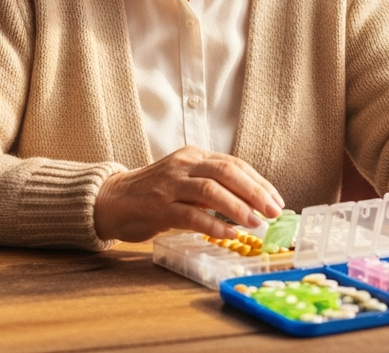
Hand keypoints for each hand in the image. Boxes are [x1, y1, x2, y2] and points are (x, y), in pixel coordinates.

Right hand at [93, 145, 284, 242]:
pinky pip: (190, 214)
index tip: (276, 199)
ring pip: (210, 190)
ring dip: (237, 207)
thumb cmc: (154, 193)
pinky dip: (213, 224)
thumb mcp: (185, 180)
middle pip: (226, 172)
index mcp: (193, 155)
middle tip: (273, 211)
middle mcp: (183, 164)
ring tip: (255, 222)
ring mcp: (169, 185)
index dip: (258, 182)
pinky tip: (229, 233)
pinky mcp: (158, 206)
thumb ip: (211, 186)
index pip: (233, 164)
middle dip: (254, 191)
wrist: (112, 200)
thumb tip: (250, 203)